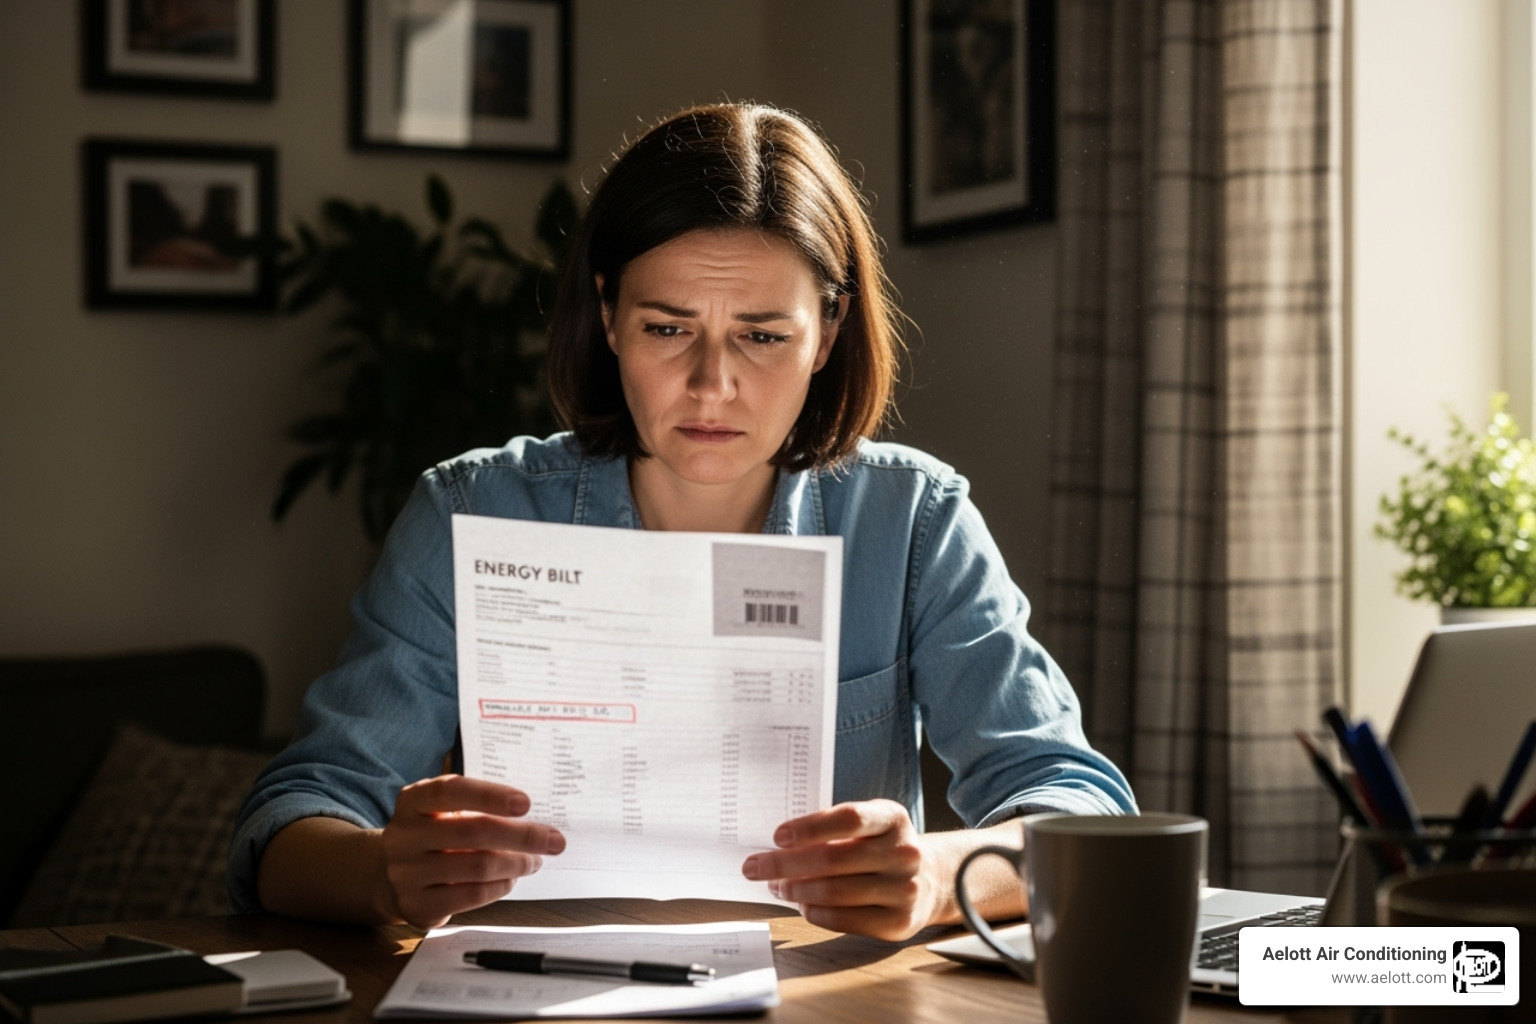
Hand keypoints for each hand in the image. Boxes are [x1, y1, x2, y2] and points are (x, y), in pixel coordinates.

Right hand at [380, 774, 564, 929]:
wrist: (389, 872)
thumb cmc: (433, 833)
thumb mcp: (442, 810)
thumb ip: (477, 807)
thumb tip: (534, 818)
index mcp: (411, 801)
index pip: (450, 791)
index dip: (490, 795)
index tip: (526, 803)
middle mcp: (404, 836)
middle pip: (473, 832)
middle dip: (522, 836)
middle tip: (554, 840)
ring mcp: (406, 873)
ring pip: (477, 866)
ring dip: (517, 863)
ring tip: (534, 860)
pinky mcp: (417, 904)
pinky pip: (471, 896)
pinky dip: (500, 886)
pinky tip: (511, 878)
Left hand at [741, 799, 940, 940]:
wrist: (930, 879)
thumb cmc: (882, 847)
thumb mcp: (870, 824)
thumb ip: (833, 828)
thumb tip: (777, 845)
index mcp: (893, 818)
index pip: (849, 818)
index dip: (810, 827)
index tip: (777, 836)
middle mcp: (904, 853)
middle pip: (832, 859)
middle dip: (785, 864)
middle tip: (755, 867)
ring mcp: (904, 889)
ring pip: (834, 892)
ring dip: (795, 890)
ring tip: (777, 886)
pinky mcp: (898, 922)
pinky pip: (843, 919)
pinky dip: (814, 912)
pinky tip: (802, 904)